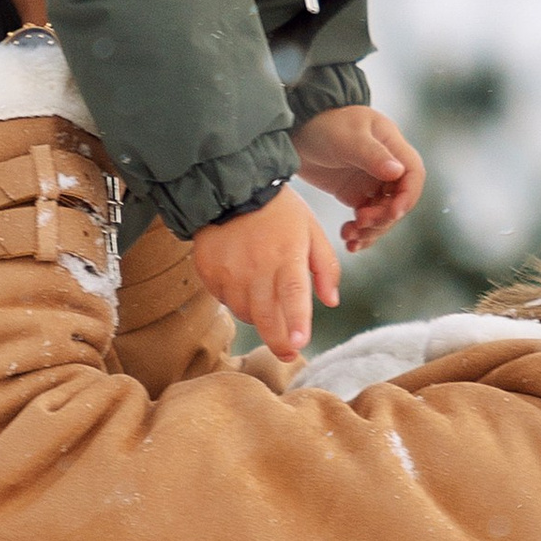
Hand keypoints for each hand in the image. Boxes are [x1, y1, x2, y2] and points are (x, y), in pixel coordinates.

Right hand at [190, 185, 340, 363]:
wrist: (232, 187)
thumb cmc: (279, 212)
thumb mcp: (312, 231)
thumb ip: (326, 267)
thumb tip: (332, 302)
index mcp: (286, 255)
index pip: (292, 293)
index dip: (295, 321)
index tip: (299, 344)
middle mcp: (256, 265)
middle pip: (266, 315)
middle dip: (278, 341)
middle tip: (289, 353)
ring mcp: (229, 270)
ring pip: (244, 312)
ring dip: (259, 317)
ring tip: (267, 300)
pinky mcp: (208, 270)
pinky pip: (224, 299)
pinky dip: (236, 299)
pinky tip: (243, 283)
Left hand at [290, 105, 426, 253]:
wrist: (295, 131)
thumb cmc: (323, 125)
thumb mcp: (347, 138)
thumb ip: (373, 155)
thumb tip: (397, 172)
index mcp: (392, 146)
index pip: (414, 174)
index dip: (408, 196)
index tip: (392, 212)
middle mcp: (387, 166)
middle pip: (400, 200)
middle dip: (383, 217)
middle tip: (361, 222)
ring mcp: (373, 182)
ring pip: (384, 214)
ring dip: (371, 230)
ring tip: (350, 236)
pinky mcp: (357, 195)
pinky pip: (367, 219)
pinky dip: (361, 233)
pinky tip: (349, 241)